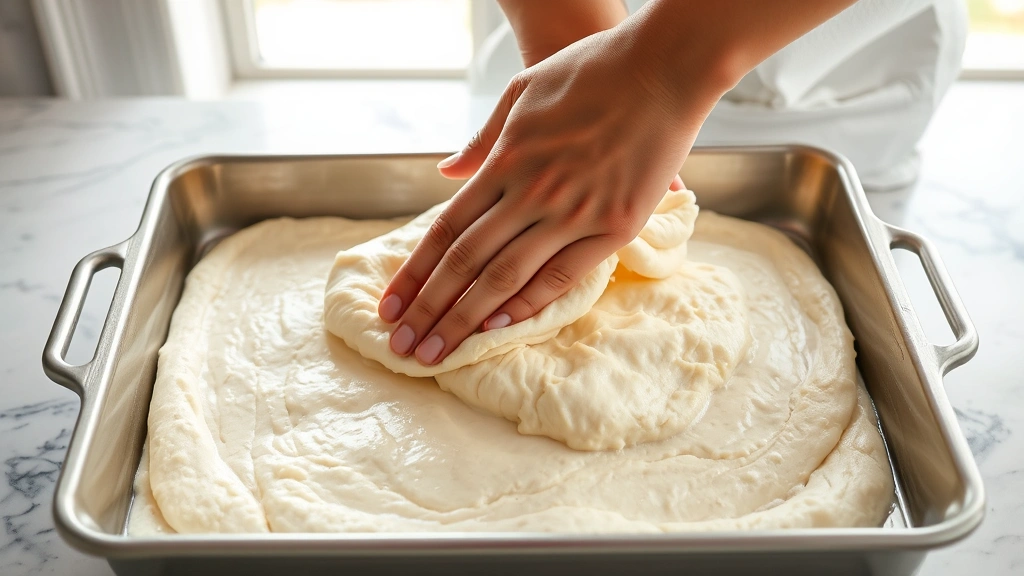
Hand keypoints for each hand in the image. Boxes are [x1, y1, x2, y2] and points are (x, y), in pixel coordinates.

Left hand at [377, 26, 720, 366]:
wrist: (664, 69)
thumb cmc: (592, 73)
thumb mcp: (523, 93)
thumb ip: (483, 139)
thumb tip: (448, 171)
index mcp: (506, 161)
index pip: (447, 229)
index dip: (415, 273)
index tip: (391, 306)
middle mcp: (532, 192)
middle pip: (467, 262)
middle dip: (430, 310)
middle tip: (405, 347)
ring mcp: (574, 212)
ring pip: (506, 277)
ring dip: (467, 320)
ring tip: (439, 353)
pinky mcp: (614, 226)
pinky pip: (563, 276)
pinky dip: (528, 305)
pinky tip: (498, 329)